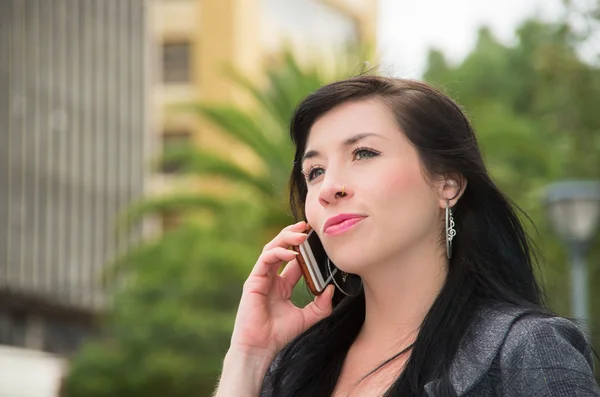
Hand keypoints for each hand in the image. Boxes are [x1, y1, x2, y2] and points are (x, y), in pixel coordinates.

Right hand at [229, 221, 334, 360]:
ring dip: (286, 238)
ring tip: (301, 234)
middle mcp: (271, 278)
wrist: (261, 347)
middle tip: (307, 227)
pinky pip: (266, 259)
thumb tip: (332, 289)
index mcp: (282, 285)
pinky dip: (279, 253)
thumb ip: (321, 305)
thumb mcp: (307, 318)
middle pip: (281, 248)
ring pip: (272, 248)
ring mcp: (261, 278)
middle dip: (293, 235)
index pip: (294, 260)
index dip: (304, 248)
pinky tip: (292, 254)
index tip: (317, 239)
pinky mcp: (254, 280)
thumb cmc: (280, 334)